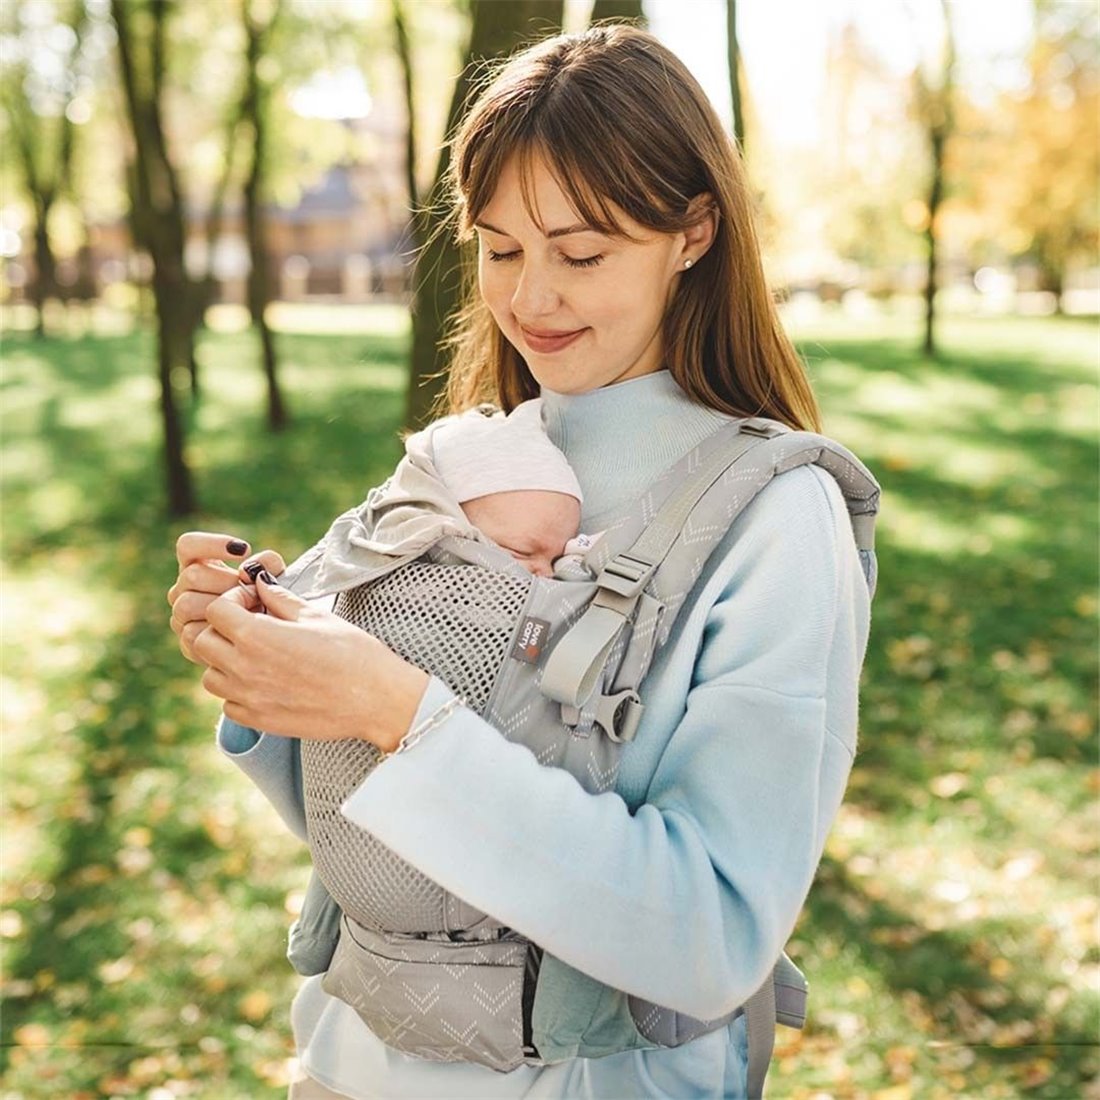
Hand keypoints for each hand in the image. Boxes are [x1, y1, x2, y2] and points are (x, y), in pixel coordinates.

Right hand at [168, 531, 283, 663]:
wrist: (271, 640)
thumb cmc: (269, 600)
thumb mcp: (274, 577)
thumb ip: (267, 564)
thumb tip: (247, 570)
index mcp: (198, 566)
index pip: (187, 545)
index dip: (210, 544)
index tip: (244, 550)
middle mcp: (184, 589)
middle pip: (192, 575)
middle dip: (226, 581)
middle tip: (251, 590)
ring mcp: (182, 616)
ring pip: (186, 604)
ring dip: (221, 607)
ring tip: (249, 610)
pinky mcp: (188, 643)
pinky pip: (191, 634)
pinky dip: (218, 631)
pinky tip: (240, 630)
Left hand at [195, 575, 429, 749]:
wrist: (376, 699)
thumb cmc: (353, 653)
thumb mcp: (317, 616)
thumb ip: (280, 599)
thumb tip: (260, 583)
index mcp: (258, 636)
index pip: (215, 610)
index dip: (233, 600)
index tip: (255, 603)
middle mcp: (245, 668)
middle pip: (203, 641)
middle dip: (223, 629)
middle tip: (253, 626)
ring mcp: (249, 698)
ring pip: (210, 676)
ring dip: (225, 662)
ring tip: (257, 655)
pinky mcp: (259, 721)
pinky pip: (228, 704)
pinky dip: (238, 692)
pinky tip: (266, 682)